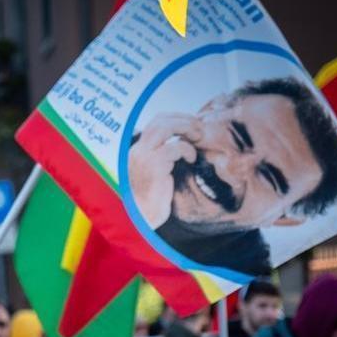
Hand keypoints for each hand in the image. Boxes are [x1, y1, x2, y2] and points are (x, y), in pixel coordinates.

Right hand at [128, 113, 201, 227]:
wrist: (143, 218)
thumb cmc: (153, 199)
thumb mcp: (157, 173)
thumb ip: (164, 156)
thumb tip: (185, 139)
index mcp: (136, 151)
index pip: (155, 123)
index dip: (176, 118)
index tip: (192, 124)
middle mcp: (137, 150)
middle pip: (160, 120)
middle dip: (183, 119)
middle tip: (200, 128)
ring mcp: (144, 156)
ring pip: (166, 127)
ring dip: (186, 128)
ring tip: (199, 136)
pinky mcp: (154, 165)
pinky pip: (175, 147)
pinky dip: (187, 149)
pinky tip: (192, 159)